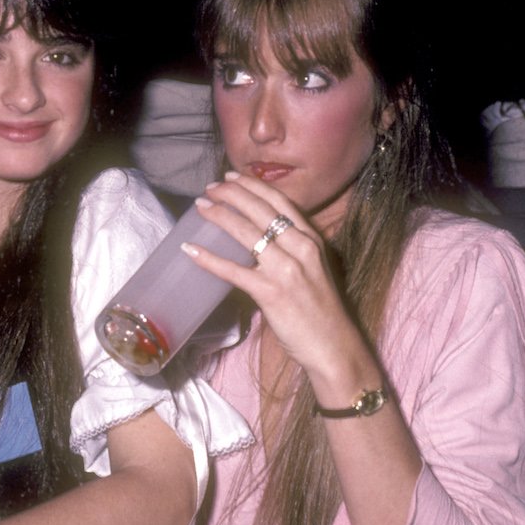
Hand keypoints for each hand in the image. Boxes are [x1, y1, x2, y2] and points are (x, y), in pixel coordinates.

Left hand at [183, 172, 362, 374]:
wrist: (334, 346)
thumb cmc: (321, 311)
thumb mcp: (315, 269)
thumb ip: (294, 251)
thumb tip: (261, 239)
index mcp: (312, 240)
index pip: (280, 202)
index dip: (253, 186)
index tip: (231, 178)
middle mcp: (301, 248)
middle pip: (260, 210)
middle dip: (231, 194)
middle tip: (209, 189)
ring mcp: (286, 269)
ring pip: (246, 232)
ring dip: (218, 216)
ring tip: (200, 208)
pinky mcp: (271, 292)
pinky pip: (233, 270)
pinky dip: (208, 259)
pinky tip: (191, 250)